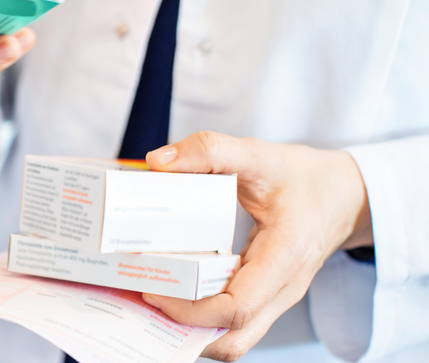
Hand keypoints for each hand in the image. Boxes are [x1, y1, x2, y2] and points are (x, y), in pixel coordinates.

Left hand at [143, 131, 373, 360]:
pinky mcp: (265, 297)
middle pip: (233, 339)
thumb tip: (158, 162)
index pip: (237, 307)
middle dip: (184, 330)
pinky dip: (201, 318)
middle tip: (144, 298)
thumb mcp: (260, 154)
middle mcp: (283, 289)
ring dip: (191, 330)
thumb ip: (211, 150)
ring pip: (233, 338)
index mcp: (285, 257)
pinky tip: (173, 295)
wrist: (346, 196)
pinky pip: (232, 322)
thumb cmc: (305, 178)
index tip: (153, 289)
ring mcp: (275, 299)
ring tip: (153, 300)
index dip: (190, 310)